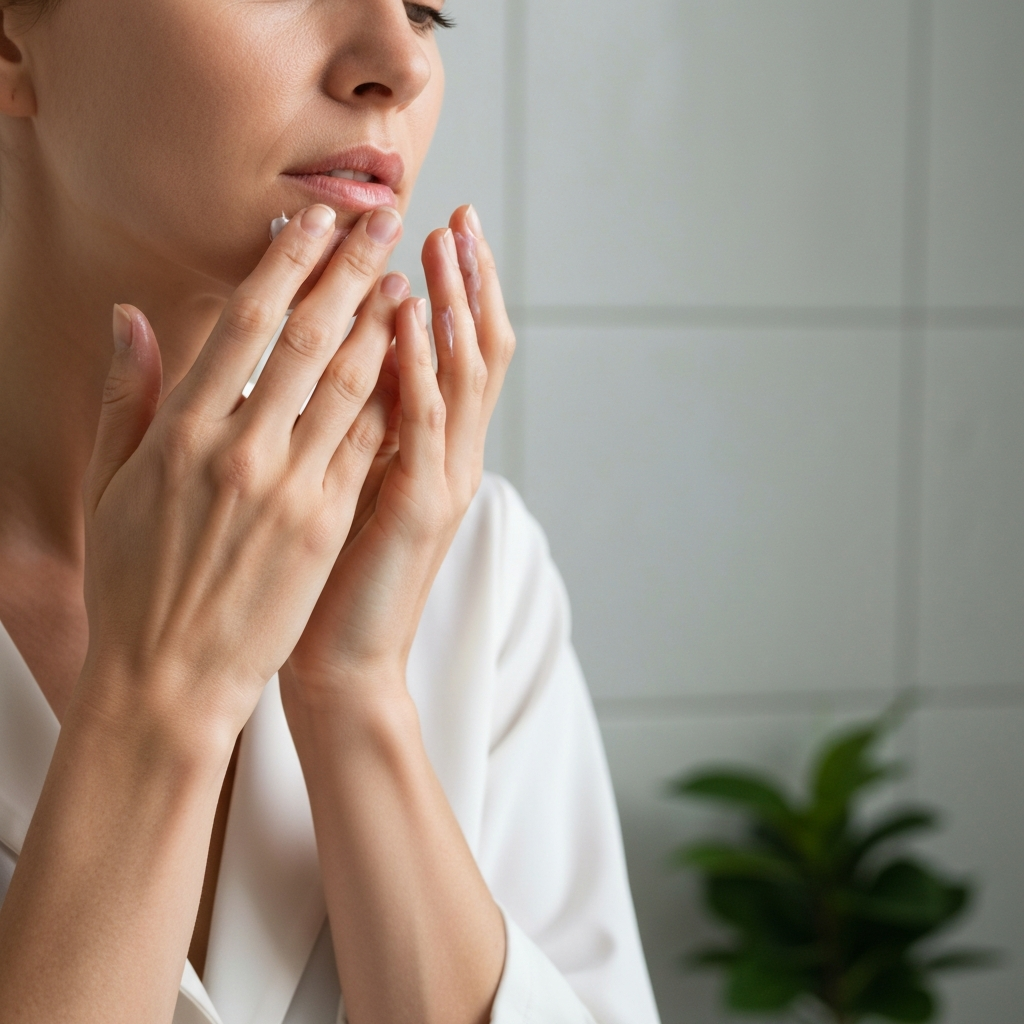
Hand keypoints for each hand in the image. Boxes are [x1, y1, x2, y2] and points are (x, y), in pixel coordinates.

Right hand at [78, 204, 407, 747]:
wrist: (168, 679)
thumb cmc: (134, 584)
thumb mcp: (112, 485)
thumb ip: (128, 395)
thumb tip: (131, 315)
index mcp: (179, 431)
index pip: (244, 323)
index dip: (285, 263)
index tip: (314, 220)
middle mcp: (239, 449)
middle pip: (306, 337)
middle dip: (350, 270)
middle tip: (383, 220)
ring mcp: (289, 488)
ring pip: (350, 384)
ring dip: (383, 324)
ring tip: (408, 278)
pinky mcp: (326, 526)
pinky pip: (369, 445)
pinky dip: (394, 396)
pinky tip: (414, 362)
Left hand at [282, 205, 514, 697]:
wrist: (342, 664)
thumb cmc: (328, 573)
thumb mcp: (345, 483)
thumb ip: (354, 420)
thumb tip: (337, 360)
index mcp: (426, 447)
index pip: (448, 351)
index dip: (450, 289)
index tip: (432, 227)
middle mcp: (447, 456)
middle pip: (472, 350)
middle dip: (468, 281)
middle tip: (456, 215)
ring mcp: (441, 480)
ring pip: (462, 375)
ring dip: (454, 302)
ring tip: (445, 241)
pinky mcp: (420, 509)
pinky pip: (425, 424)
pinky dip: (419, 365)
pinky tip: (408, 315)